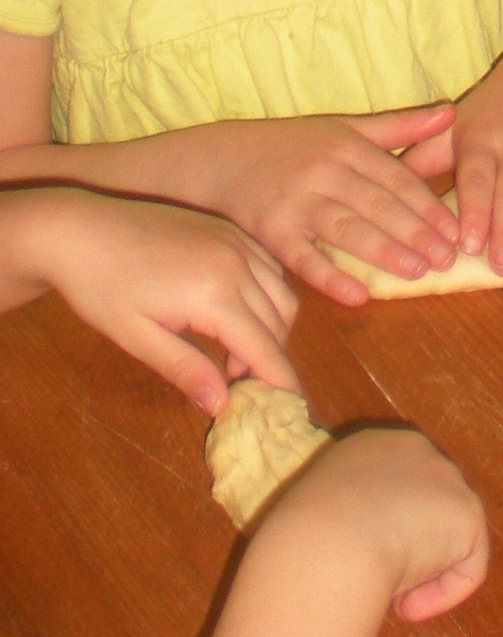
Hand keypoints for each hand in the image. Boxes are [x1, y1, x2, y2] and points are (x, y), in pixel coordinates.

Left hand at [29, 190, 298, 413]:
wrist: (80, 230)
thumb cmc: (100, 289)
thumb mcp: (136, 337)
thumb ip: (184, 369)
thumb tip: (222, 405)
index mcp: (215, 293)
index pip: (264, 347)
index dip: (279, 380)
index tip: (288, 407)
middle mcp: (237, 262)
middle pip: (279, 321)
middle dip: (270, 358)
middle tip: (237, 384)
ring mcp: (236, 241)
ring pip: (281, 292)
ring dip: (271, 327)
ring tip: (231, 353)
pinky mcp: (229, 229)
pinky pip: (268, 267)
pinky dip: (266, 296)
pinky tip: (233, 313)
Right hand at [195, 105, 461, 303]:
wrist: (223, 160)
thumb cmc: (294, 146)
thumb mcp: (346, 129)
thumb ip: (399, 126)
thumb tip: (451, 113)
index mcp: (347, 147)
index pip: (397, 179)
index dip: (428, 206)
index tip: (456, 230)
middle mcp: (324, 172)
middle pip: (378, 205)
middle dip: (416, 233)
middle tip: (448, 258)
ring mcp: (295, 202)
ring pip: (348, 230)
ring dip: (385, 253)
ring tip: (419, 273)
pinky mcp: (270, 232)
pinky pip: (304, 259)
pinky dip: (331, 278)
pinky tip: (359, 295)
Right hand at [271, 427, 489, 623]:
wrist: (326, 545)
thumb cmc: (301, 538)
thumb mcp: (312, 518)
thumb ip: (339, 521)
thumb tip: (346, 552)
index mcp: (369, 446)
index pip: (390, 486)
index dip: (376, 529)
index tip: (356, 560)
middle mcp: (415, 450)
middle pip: (424, 507)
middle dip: (405, 546)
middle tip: (374, 578)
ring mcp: (447, 478)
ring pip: (446, 537)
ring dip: (419, 572)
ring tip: (386, 592)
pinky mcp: (469, 514)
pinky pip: (466, 568)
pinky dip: (440, 596)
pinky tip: (405, 605)